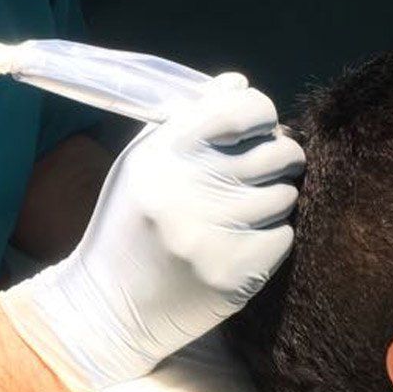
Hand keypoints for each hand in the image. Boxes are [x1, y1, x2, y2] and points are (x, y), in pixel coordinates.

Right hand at [0, 73, 303, 391]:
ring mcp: (213, 232)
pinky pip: (283, 236)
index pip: (239, 110)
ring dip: (272, 201)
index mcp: (163, 154)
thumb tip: (238, 84)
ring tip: (243, 212)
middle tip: (265, 169)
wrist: (109, 307)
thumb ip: (188, 122)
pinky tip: (240, 243)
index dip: (262, 112)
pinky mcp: (235, 273)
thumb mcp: (141, 164)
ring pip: (284, 196)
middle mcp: (187, 188)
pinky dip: (270, 238)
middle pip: (277, 152)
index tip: (262, 126)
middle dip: (280, 157)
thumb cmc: (126, 226)